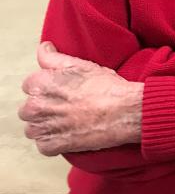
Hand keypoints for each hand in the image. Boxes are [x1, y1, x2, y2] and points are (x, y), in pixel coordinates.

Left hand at [19, 42, 143, 155]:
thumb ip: (54, 57)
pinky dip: (55, 142)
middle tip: (68, 106)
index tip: (62, 91)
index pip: (30, 85)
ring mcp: (42, 128)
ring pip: (33, 128)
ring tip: (69, 121)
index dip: (48, 87)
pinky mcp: (51, 145)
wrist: (125, 111)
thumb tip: (44, 48)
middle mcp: (36, 106)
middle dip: (45, 108)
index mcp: (40, 84)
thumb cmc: (107, 88)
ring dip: (47, 126)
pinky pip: (43, 146)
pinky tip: (70, 133)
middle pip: (30, 108)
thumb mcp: (82, 65)